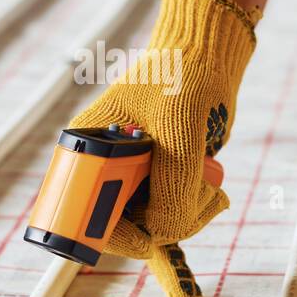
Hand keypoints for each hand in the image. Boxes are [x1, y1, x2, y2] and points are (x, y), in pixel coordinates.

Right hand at [69, 0, 257, 296]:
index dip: (112, 235)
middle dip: (165, 223)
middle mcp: (104, 166)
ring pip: (153, 224)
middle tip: (202, 201)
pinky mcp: (158, 177)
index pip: (83, 213)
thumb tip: (164, 233)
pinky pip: (171, 213)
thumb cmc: (183, 78)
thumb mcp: (180, 134)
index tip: (149, 240)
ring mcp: (132, 174)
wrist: (207, 56)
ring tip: (212, 183)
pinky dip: (195, 208)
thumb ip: (172, 188)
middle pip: (123, 227)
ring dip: (189, 214)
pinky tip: (213, 188)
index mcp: (86, 149)